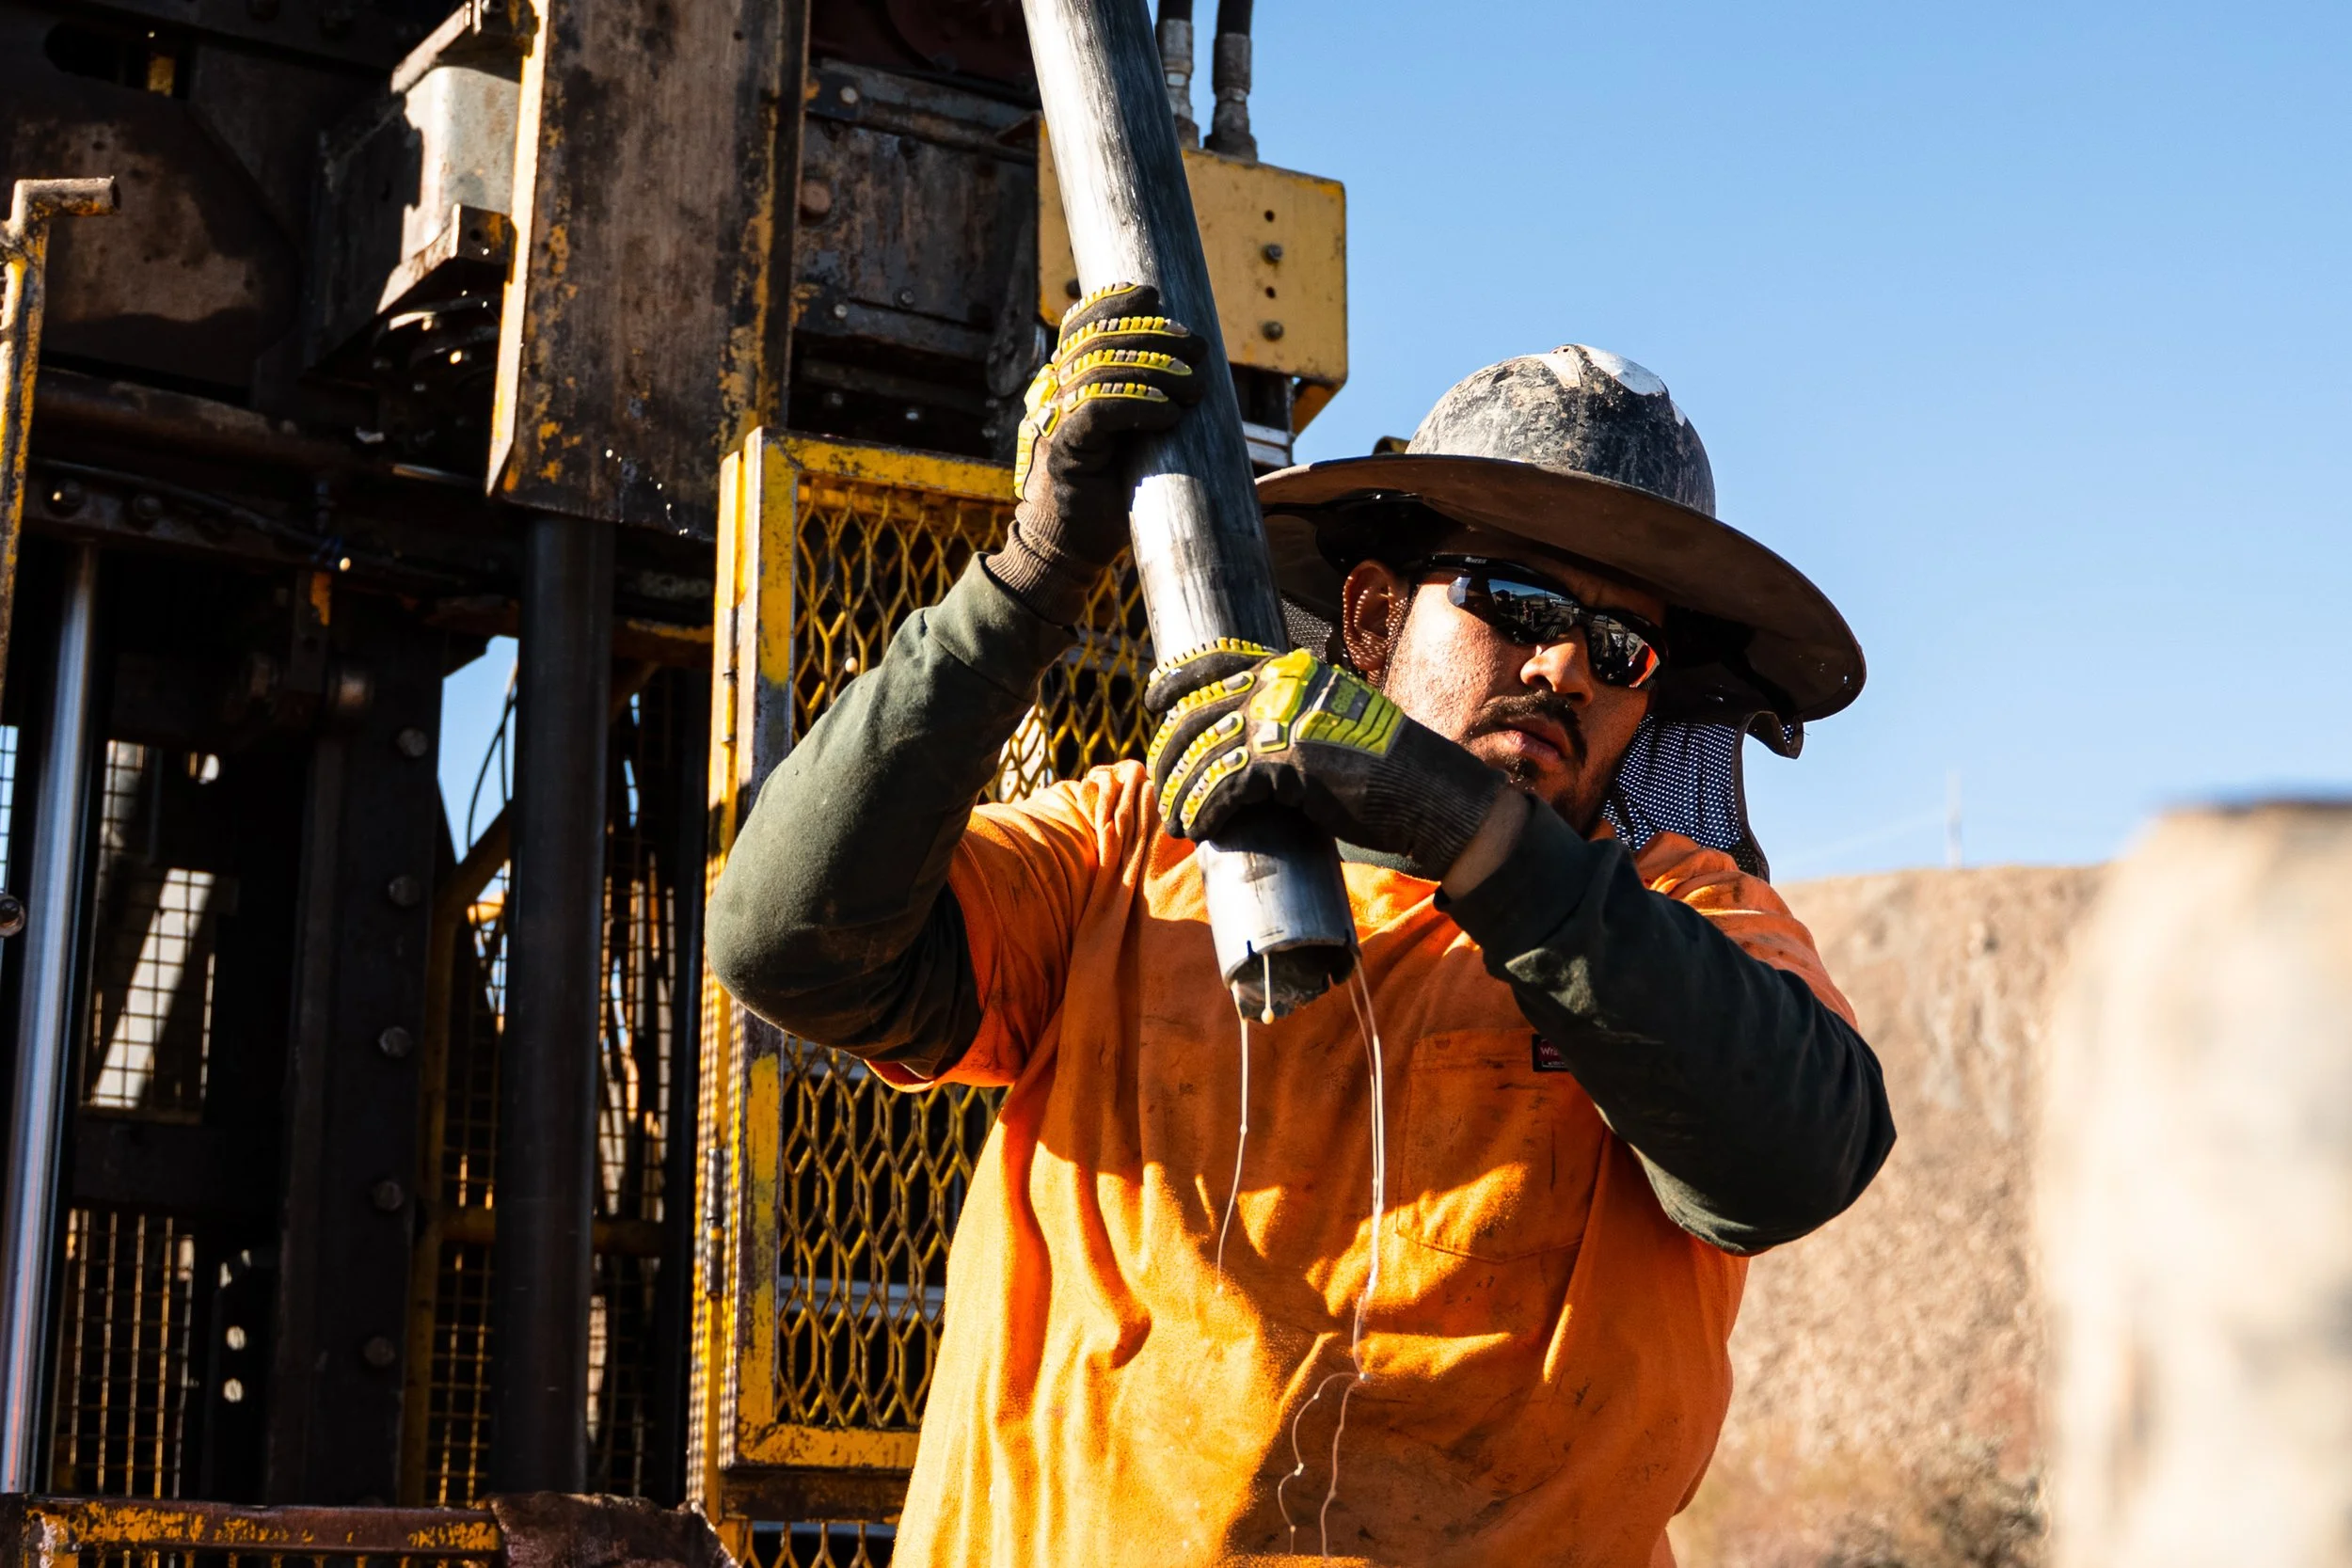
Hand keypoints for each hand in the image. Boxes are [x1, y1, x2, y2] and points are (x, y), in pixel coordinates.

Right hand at [988, 282, 1205, 623]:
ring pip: (1102, 370)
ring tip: (1195, 389)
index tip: (1154, 294)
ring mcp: (1055, 420)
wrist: (1071, 547)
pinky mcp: (1064, 451)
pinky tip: (1169, 414)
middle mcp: (1054, 393)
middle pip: (1098, 340)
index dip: (1114, 301)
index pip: (1080, 324)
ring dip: (1158, 372)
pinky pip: (1100, 411)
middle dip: (1155, 335)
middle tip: (1199, 350)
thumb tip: (1192, 362)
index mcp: (1065, 381)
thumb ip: (1141, 396)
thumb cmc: (1109, 491)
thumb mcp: (1130, 434)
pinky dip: (1140, 405)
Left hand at [1145, 642, 1506, 879]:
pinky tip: (1198, 828)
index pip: (1218, 662)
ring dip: (1183, 791)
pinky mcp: (1287, 759)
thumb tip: (1238, 745)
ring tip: (1175, 819)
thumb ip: (1285, 722)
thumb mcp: (1327, 725)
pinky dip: (1206, 810)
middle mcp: (1283, 684)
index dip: (1178, 680)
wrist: (1429, 792)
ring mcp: (1284, 717)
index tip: (1154, 700)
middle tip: (1162, 784)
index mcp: (1292, 670)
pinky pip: (1226, 785)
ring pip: (1207, 753)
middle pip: (1200, 712)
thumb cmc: (1382, 768)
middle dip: (1172, 753)